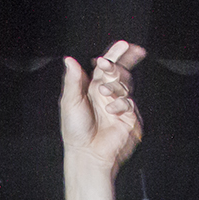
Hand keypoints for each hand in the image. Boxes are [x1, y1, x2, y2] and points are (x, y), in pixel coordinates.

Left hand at [60, 40, 145, 175]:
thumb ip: (72, 80)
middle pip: (120, 71)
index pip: (106, 66)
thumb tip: (69, 59)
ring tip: (103, 92)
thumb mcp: (69, 102)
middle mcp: (107, 94)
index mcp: (93, 88)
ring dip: (115, 85)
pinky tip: (110, 110)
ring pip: (125, 85)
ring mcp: (118, 105)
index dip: (115, 54)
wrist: (87, 154)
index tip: (123, 45)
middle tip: (110, 64)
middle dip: (120, 63)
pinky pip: (129, 103)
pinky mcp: (128, 117)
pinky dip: (120, 104)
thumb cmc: (75, 131)